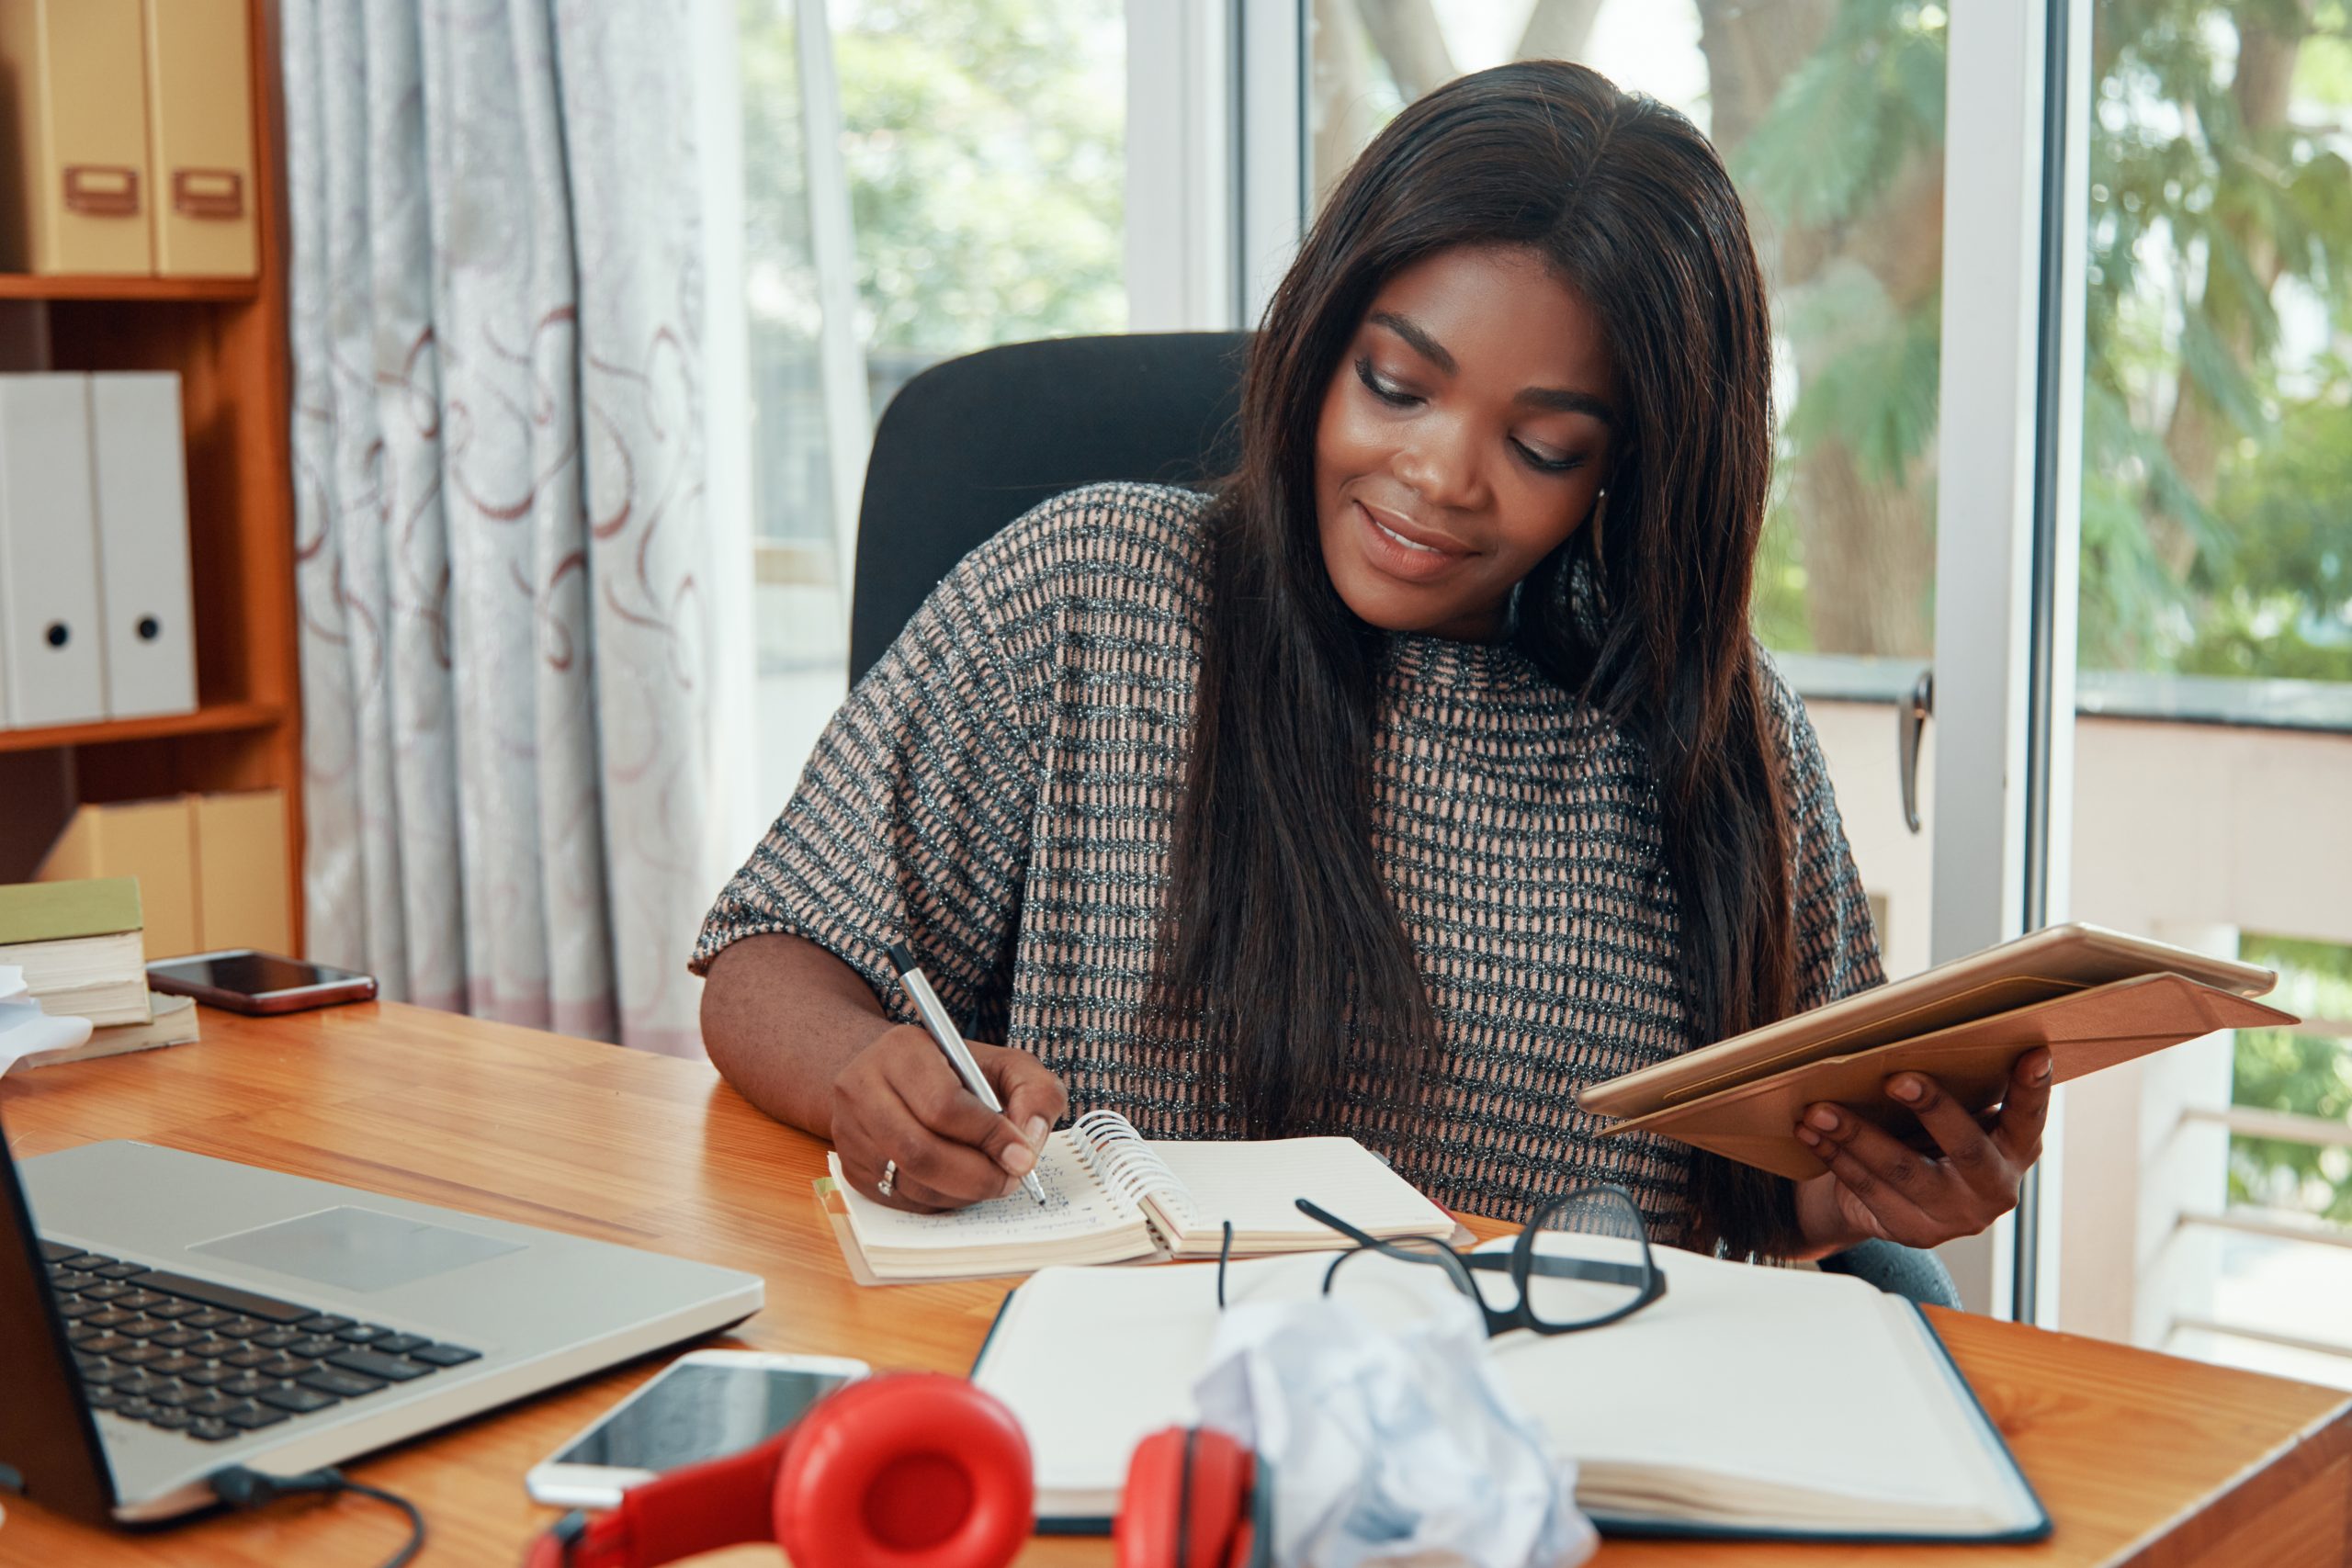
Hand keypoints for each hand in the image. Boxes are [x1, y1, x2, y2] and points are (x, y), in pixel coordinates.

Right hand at [830, 1026, 1068, 1212]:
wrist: (892, 1076)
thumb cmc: (955, 1072)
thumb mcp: (1003, 1064)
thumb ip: (1033, 1091)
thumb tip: (1030, 1139)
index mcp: (900, 1050)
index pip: (944, 1106)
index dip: (989, 1137)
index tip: (1024, 1156)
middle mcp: (862, 1089)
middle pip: (921, 1152)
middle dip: (978, 1175)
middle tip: (1012, 1179)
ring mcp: (850, 1131)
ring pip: (912, 1182)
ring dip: (963, 1191)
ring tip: (992, 1178)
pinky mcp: (852, 1167)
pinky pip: (902, 1199)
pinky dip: (942, 1198)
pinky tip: (960, 1181)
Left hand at [1791, 1048, 2052, 1254]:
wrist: (1904, 1203)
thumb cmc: (1934, 1138)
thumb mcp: (1958, 1118)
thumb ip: (1957, 1092)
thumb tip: (1912, 1039)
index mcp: (2016, 1150)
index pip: (2028, 1118)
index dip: (2032, 1090)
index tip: (2034, 1054)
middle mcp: (1994, 1189)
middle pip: (1966, 1147)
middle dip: (1932, 1109)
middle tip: (1898, 1078)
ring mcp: (1955, 1217)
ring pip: (1902, 1170)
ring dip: (1856, 1135)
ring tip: (1820, 1109)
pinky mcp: (1913, 1232)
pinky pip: (1868, 1189)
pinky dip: (1834, 1155)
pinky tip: (1810, 1131)